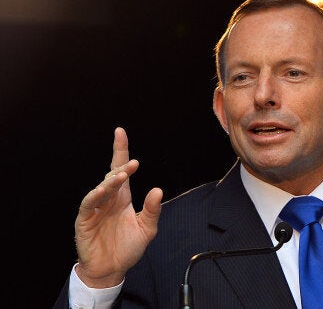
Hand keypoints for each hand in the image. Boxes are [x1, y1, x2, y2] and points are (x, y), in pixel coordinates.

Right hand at [74, 127, 162, 287]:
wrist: (112, 269)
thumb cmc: (127, 248)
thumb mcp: (147, 229)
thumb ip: (152, 210)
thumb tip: (158, 190)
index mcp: (122, 197)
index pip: (120, 169)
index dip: (120, 150)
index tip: (120, 132)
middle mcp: (108, 199)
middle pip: (112, 175)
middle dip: (121, 166)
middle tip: (133, 163)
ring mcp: (96, 208)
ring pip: (102, 187)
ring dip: (111, 180)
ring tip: (122, 174)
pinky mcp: (85, 219)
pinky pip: (89, 203)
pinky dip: (96, 195)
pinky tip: (103, 190)